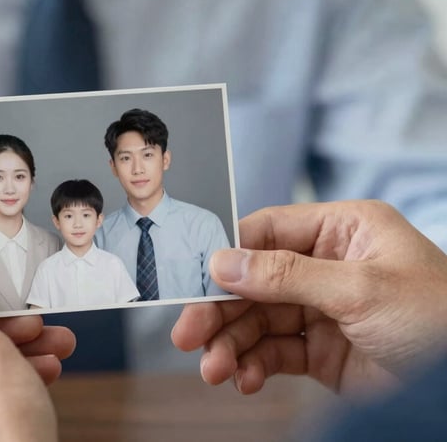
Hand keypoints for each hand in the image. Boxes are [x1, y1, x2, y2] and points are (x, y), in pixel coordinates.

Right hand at [172, 201, 446, 395]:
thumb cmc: (441, 319)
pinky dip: (255, 365)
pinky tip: (245, 378)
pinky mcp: (323, 352)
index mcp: (343, 231)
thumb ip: (287, 274)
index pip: (268, 232)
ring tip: (215, 369)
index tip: (195, 280)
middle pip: (255, 282)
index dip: (229, 255)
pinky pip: (275, 353)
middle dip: (221, 311)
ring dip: (232, 344)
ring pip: (259, 321)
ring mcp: (324, 310)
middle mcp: (328, 266)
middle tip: (189, 333)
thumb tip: (224, 262)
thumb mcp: (361, 289)